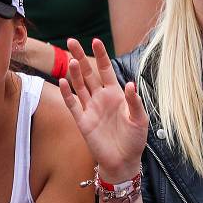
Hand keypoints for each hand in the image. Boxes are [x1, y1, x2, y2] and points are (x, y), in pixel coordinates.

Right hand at [59, 38, 147, 181]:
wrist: (124, 161)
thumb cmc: (134, 140)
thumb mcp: (139, 119)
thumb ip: (134, 102)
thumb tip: (130, 84)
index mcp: (116, 94)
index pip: (106, 70)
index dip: (101, 56)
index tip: (95, 41)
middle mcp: (101, 98)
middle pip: (88, 74)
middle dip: (80, 58)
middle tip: (71, 42)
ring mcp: (90, 109)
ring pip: (79, 86)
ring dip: (74, 73)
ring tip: (70, 60)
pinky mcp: (83, 122)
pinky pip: (73, 105)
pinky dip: (67, 94)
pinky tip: (63, 82)